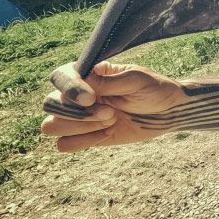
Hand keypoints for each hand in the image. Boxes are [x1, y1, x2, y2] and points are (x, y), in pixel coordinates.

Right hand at [41, 61, 185, 151]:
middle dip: (79, 113)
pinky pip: (64, 145)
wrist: (168, 113)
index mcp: (88, 74)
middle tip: (110, 112)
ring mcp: (79, 116)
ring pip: (51, 126)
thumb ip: (108, 82)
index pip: (59, 76)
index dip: (70, 88)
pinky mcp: (85, 136)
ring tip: (111, 120)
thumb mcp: (135, 80)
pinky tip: (107, 134)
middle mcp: (77, 94)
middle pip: (50, 104)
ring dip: (81, 127)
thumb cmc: (154, 90)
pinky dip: (84, 142)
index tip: (92, 98)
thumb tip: (81, 79)